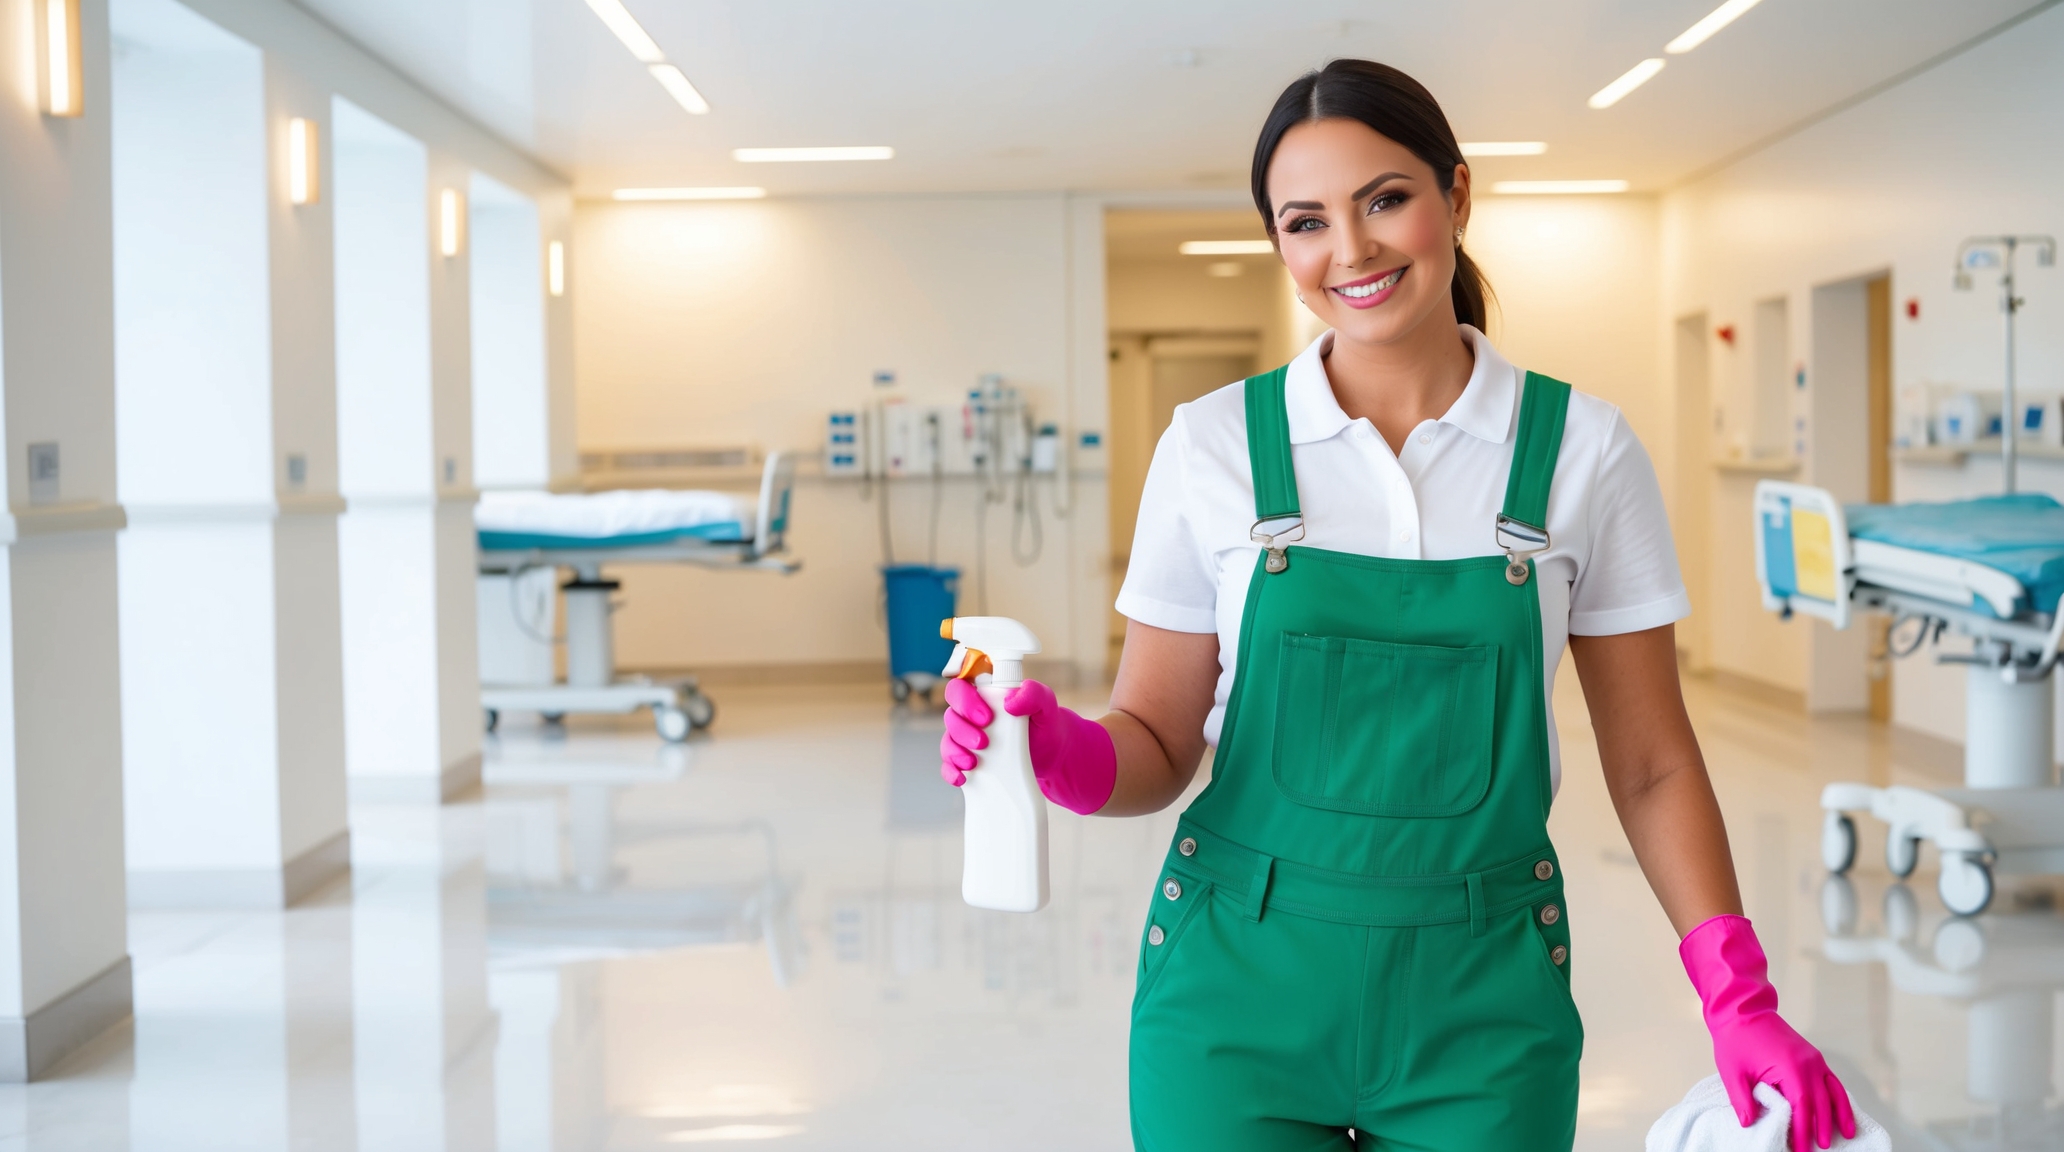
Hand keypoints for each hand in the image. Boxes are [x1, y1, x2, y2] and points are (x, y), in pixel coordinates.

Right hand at [939, 678, 1116, 814]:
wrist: (1052, 753)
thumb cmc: (1044, 723)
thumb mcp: (1045, 704)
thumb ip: (1033, 693)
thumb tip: (1011, 702)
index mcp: (984, 696)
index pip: (959, 689)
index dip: (965, 701)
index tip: (986, 717)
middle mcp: (971, 716)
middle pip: (951, 716)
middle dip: (963, 730)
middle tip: (984, 742)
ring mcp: (967, 740)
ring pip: (948, 741)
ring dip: (955, 752)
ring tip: (973, 763)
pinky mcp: (968, 761)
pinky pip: (949, 765)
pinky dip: (950, 771)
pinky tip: (961, 778)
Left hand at [1682, 915, 1855, 1151]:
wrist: (1741, 1008)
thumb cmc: (1736, 1038)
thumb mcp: (1732, 1072)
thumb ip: (1742, 1100)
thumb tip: (1750, 1124)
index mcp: (1790, 1067)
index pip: (1802, 1107)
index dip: (1802, 1131)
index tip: (1800, 1150)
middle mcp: (1809, 1063)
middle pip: (1821, 1103)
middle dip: (1821, 1129)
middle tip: (1820, 1151)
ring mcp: (1814, 1058)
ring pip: (1834, 1092)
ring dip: (1840, 1115)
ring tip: (1846, 1137)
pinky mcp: (1813, 1056)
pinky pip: (1832, 1081)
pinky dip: (1840, 1098)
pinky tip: (1842, 1113)